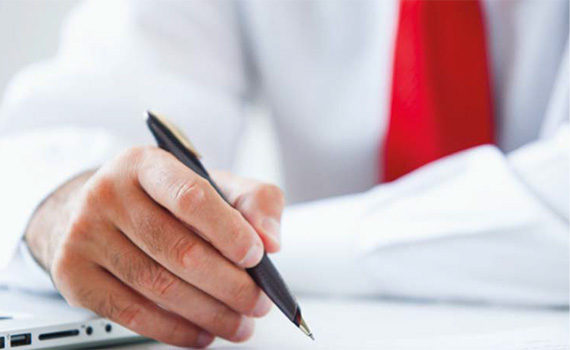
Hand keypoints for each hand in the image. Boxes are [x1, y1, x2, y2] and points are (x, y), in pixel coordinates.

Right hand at [24, 146, 284, 347]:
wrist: (102, 211)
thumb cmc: (167, 200)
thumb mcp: (216, 185)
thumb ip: (255, 203)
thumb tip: (271, 240)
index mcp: (146, 163)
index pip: (190, 196)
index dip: (228, 231)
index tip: (257, 257)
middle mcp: (108, 193)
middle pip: (178, 249)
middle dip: (229, 285)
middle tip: (257, 303)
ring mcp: (85, 234)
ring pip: (157, 286)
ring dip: (208, 314)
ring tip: (239, 324)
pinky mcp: (73, 273)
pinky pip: (129, 312)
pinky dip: (174, 330)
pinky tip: (202, 333)